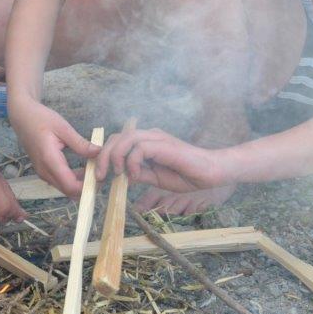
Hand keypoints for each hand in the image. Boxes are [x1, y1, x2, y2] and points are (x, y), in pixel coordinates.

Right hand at [9, 98, 99, 196]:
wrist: (22, 116)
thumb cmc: (41, 119)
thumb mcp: (63, 128)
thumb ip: (80, 144)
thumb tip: (99, 153)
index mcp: (50, 160)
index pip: (70, 185)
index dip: (87, 187)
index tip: (100, 178)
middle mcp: (44, 171)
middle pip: (67, 191)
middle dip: (85, 187)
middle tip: (100, 175)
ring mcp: (42, 172)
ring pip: (63, 188)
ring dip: (79, 184)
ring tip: (94, 170)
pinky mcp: (42, 171)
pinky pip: (59, 181)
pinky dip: (72, 180)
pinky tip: (82, 169)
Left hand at [95, 128, 222, 192]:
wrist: (211, 173)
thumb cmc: (187, 175)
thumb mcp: (155, 177)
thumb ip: (139, 174)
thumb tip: (121, 176)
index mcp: (146, 142)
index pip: (118, 141)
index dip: (105, 156)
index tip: (101, 175)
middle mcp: (149, 136)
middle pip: (117, 137)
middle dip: (104, 156)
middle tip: (101, 176)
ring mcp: (157, 138)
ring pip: (125, 139)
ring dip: (115, 157)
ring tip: (116, 174)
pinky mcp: (164, 144)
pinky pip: (139, 148)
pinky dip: (132, 162)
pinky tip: (134, 175)